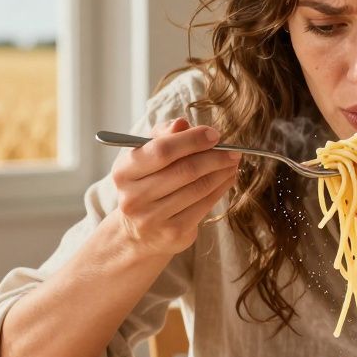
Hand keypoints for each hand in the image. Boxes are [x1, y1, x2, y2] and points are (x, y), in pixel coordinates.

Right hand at [109, 118, 240, 256]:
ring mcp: (153, 218)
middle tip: (232, 150)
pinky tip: (227, 178)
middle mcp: (134, 197)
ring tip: (232, 161)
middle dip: (214, 157)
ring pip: (198, 188)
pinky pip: (204, 205)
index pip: (162, 150)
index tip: (214, 134)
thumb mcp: (146, 156)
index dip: (192, 140)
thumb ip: (163, 136)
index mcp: (123, 172)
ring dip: (221, 172)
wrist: (138, 233)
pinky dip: (221, 188)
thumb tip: (182, 123)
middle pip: (185, 170)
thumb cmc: (146, 184)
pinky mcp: (173, 232)